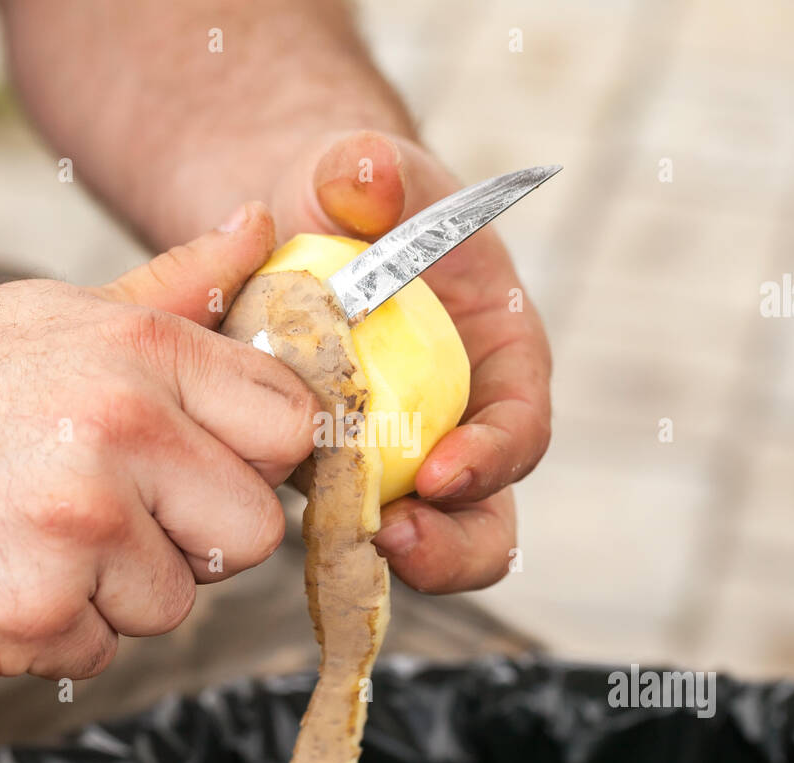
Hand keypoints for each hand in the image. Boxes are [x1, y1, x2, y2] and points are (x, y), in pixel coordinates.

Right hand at [0, 203, 317, 681]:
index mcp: (141, 352)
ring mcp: (81, 527)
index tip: (212, 466)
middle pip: (252, 533)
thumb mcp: (60, 316)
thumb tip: (258, 229)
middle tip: (116, 509)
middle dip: (193, 536)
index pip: (291, 425)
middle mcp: (121, 431)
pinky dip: (59, 630)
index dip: (258, 457)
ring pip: (176, 603)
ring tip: (39, 535)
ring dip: (116, 589)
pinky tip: (5, 574)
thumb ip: (175, 289)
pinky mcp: (36, 613)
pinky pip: (105, 650)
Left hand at [269, 131, 551, 593]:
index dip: (495, 455)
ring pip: (423, 538)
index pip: (521, 420)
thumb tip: (363, 175)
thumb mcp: (359, 173)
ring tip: (339, 553)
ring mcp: (403, 459)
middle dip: (455, 542)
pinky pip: (347, 528)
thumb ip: (367, 170)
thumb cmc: (349, 202)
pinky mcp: (344, 479)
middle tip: (398, 541)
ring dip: (390, 561)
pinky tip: (271, 532)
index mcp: (497, 354)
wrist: (295, 237)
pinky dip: (324, 543)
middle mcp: (463, 421)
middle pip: (487, 511)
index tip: (443, 472)